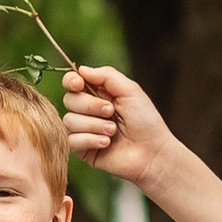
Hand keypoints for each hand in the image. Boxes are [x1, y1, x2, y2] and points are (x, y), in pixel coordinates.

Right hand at [60, 61, 175, 190]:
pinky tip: (107, 143)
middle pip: (69, 100)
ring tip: (113, 131)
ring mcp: (84, 130)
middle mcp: (88, 110)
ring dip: (94, 125)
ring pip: (69, 121)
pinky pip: (72, 140)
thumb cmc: (145, 121)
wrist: (151, 152)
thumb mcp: (130, 91)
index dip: (71, 81)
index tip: (79, 84)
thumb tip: (81, 69)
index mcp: (98, 93)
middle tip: (111, 111)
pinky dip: (90, 140)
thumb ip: (107, 76)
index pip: (72, 82)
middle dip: (90, 105)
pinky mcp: (82, 149)